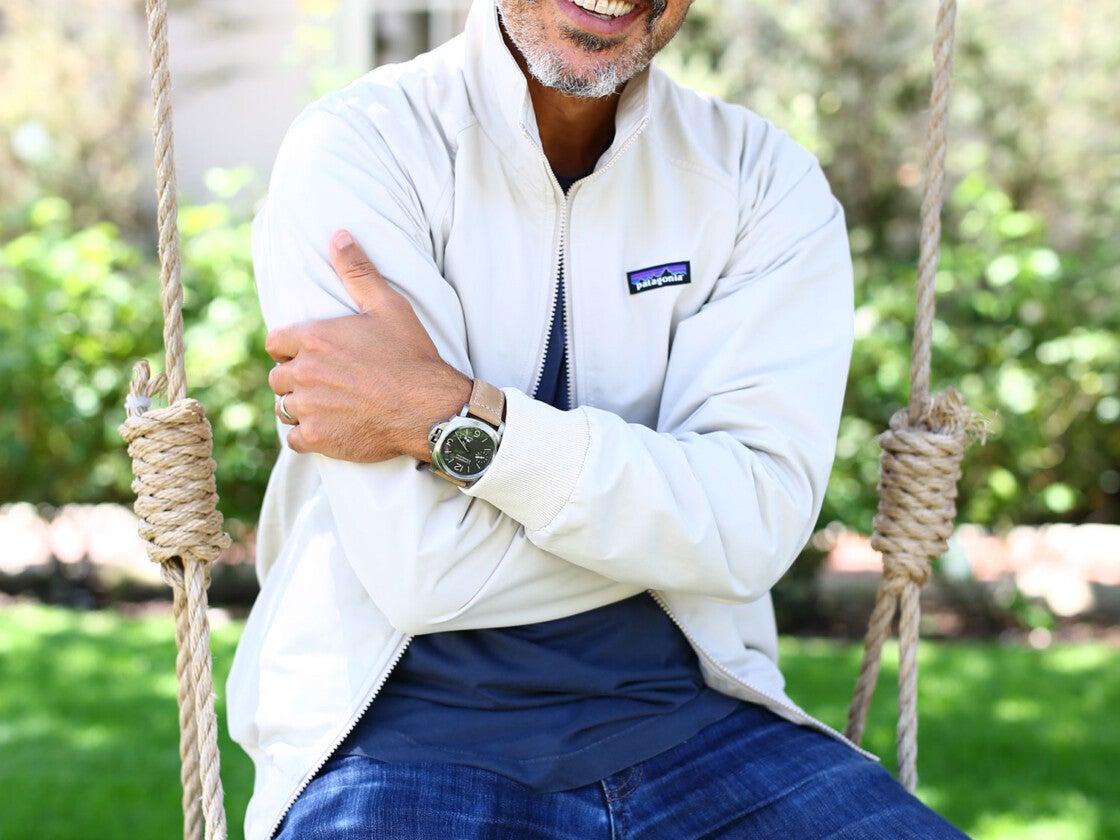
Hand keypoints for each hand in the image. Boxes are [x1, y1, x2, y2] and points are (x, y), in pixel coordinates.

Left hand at [266, 230, 471, 461]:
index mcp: (313, 338)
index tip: (310, 355)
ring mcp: (308, 407)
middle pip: (278, 377)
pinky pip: (294, 438)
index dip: (291, 349)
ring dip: (300, 407)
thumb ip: (358, 271)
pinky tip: (330, 429)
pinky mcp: (317, 438)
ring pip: (284, 408)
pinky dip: (308, 436)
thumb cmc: (411, 356)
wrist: (430, 408)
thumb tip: (338, 235)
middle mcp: (303, 372)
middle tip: (325, 382)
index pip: (275, 343)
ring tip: (327, 405)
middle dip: (296, 379)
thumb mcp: (389, 306)